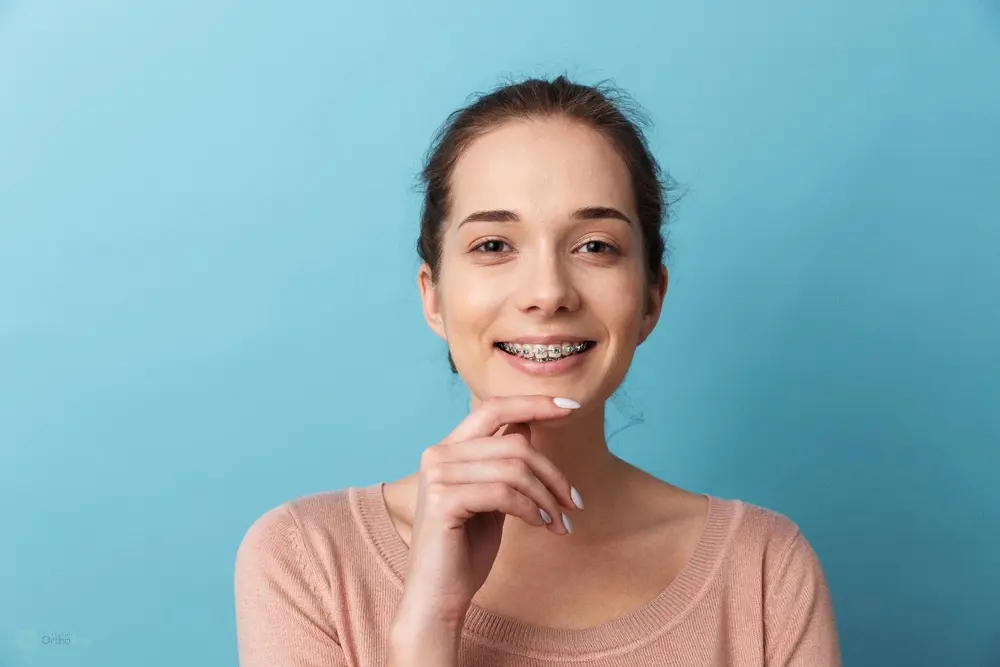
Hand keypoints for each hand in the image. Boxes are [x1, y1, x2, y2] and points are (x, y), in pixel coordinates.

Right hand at [395, 395, 583, 626]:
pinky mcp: (443, 501)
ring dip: (546, 497)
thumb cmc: (465, 550)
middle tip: (574, 503)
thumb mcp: (491, 497)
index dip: (534, 403)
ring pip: (514, 469)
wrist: (438, 597)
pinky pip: (504, 493)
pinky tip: (540, 525)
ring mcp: (437, 476)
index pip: (494, 408)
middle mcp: (437, 455)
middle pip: (515, 444)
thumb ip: (502, 462)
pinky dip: (531, 509)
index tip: (571, 407)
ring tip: (558, 521)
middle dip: (553, 473)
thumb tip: (527, 426)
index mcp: (447, 448)